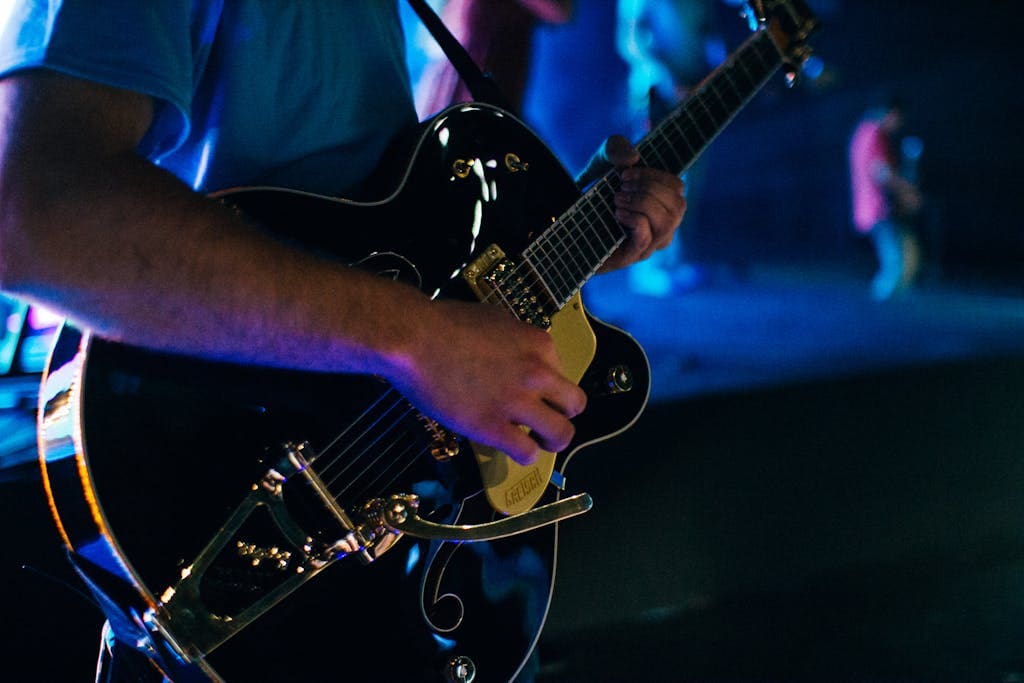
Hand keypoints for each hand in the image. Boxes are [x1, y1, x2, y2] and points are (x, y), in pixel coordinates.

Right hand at [387, 299, 586, 464]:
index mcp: (539, 344)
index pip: (562, 373)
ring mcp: (517, 401)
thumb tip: (516, 356)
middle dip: (561, 414)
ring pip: (561, 433)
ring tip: (535, 440)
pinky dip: (524, 455)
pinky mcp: (493, 427)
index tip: (529, 390)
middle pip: (574, 404)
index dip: (546, 385)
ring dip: (551, 440)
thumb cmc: (444, 322)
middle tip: (541, 418)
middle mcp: (538, 372)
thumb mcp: (495, 320)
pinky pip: (527, 452)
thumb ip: (515, 341)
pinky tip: (511, 449)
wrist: (414, 338)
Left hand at [578, 136, 686, 272]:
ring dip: (643, 203)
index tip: (624, 173)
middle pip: (678, 205)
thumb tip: (632, 158)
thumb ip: (616, 148)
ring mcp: (650, 244)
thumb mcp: (602, 162)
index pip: (677, 188)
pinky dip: (633, 219)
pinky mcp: (633, 256)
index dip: (655, 175)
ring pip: (667, 222)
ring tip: (618, 199)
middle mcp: (662, 226)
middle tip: (620, 187)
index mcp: (662, 204)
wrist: (570, 223)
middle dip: (649, 189)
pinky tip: (616, 213)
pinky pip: (646, 237)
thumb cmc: (595, 193)